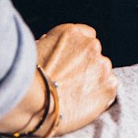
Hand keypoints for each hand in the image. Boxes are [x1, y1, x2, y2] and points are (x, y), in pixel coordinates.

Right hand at [35, 23, 118, 137]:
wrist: (35, 105)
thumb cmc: (27, 80)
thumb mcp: (33, 51)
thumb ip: (49, 44)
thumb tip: (48, 42)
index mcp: (71, 32)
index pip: (85, 35)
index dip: (77, 50)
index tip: (70, 63)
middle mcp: (90, 44)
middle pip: (94, 54)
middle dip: (85, 66)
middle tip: (69, 83)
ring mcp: (102, 64)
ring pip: (102, 72)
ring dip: (92, 80)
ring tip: (73, 96)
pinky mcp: (110, 85)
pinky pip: (109, 88)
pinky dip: (100, 96)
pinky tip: (83, 103)